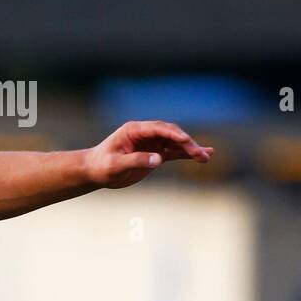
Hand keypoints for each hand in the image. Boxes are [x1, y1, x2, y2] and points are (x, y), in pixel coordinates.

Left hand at [85, 120, 212, 188]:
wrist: (94, 172)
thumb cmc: (101, 167)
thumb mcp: (115, 165)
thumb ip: (135, 161)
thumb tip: (158, 159)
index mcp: (135, 130)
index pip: (158, 128)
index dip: (173, 134)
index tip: (185, 140)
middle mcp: (146, 134)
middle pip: (170, 135)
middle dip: (186, 143)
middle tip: (198, 153)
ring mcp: (151, 143)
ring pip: (175, 144)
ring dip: (191, 149)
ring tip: (206, 156)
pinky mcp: (154, 154)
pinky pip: (174, 153)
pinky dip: (186, 155)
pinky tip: (202, 157)